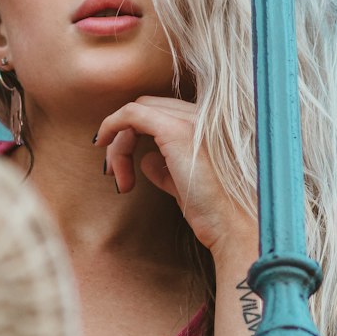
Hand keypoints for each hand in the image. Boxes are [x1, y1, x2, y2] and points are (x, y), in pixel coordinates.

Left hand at [95, 97, 255, 259]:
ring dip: (119, 144)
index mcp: (207, 124)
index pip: (160, 114)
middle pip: (146, 110)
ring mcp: (190, 120)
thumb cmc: (214, 213)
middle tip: (114, 174)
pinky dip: (112, 124)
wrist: (235, 225)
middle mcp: (201, 115)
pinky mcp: (176, 131)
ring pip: (136, 112)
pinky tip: (102, 142)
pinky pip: (132, 114)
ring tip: (119, 179)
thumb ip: (167, 169)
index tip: (123, 168)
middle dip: (123, 140)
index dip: (136, 136)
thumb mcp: (185, 186)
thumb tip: (146, 160)